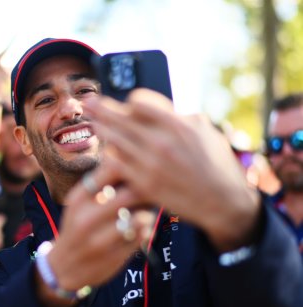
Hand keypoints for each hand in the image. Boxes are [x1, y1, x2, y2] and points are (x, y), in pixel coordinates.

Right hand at [47, 171, 153, 291]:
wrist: (62, 267)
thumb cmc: (77, 226)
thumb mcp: (80, 203)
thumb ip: (103, 184)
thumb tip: (133, 161)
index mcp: (78, 198)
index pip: (112, 169)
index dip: (133, 166)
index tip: (140, 170)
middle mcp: (85, 218)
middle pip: (131, 193)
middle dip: (147, 191)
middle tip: (153, 193)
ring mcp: (98, 240)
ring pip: (139, 219)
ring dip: (148, 214)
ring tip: (146, 213)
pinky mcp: (112, 258)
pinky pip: (140, 238)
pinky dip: (146, 231)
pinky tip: (141, 229)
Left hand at [83, 88, 260, 250]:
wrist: (222, 201)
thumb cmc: (216, 163)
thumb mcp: (204, 130)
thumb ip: (178, 116)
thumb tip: (156, 107)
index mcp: (178, 124)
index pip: (138, 101)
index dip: (131, 101)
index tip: (128, 104)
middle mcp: (162, 142)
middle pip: (119, 118)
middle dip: (100, 108)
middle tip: (88, 102)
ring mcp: (151, 165)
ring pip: (113, 140)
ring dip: (101, 129)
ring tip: (92, 123)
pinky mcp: (144, 184)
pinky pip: (116, 165)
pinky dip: (110, 155)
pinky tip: (107, 151)